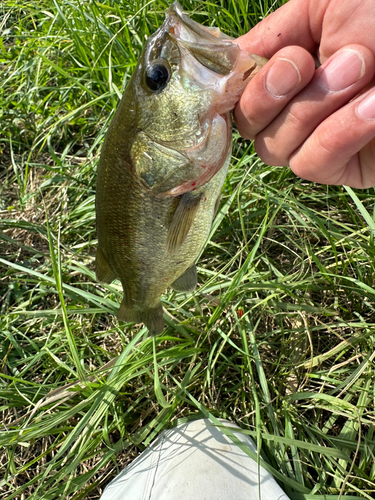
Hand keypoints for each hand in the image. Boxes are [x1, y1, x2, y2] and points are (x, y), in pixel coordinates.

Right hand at [234, 0, 374, 187]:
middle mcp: (294, 103)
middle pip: (248, 125)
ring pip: (275, 149)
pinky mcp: (342, 165)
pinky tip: (372, 108)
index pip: (237, 83)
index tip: (258, 65)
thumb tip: (240, 67)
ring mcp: (315, 137)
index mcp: (287, 60)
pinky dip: (337, 135)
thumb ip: (283, 34)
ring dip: (311, 110)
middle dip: (270, 95)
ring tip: (361, 70)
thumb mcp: (337, 4)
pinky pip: (312, 164)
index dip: (235, 82)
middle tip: (307, 64)